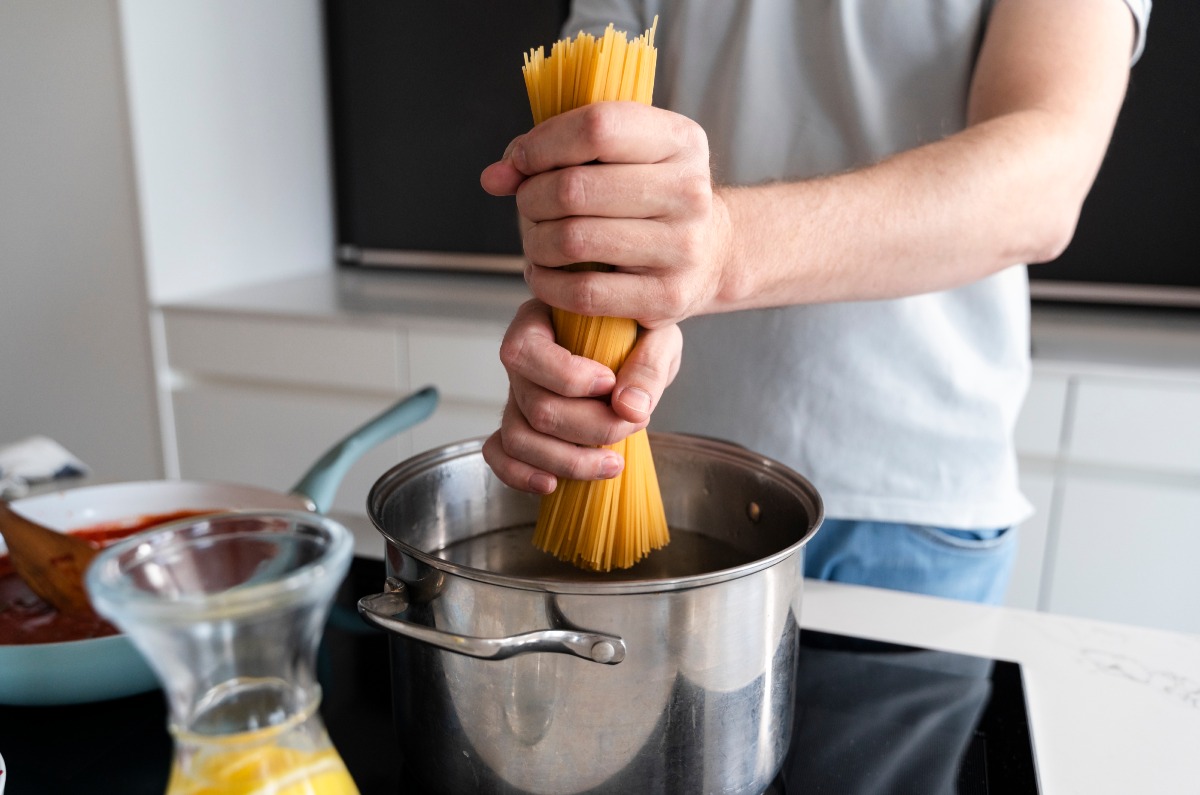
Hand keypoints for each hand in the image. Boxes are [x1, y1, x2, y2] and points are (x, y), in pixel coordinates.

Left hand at [480, 102, 732, 329]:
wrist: (711, 252)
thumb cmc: (649, 196)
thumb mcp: (621, 155)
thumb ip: (556, 151)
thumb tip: (496, 176)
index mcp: (681, 141)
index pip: (597, 128)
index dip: (542, 144)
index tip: (521, 161)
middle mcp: (689, 192)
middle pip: (575, 188)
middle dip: (531, 198)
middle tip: (528, 206)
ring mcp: (681, 248)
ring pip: (573, 240)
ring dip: (535, 241)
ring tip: (536, 240)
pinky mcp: (667, 297)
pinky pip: (583, 292)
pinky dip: (547, 283)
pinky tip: (545, 274)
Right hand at [481, 299, 682, 493]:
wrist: (639, 350)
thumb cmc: (641, 333)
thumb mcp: (657, 335)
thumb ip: (648, 365)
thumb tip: (629, 407)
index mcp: (540, 321)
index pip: (527, 351)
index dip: (567, 376)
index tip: (610, 382)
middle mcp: (523, 360)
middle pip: (534, 405)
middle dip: (588, 427)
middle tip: (632, 424)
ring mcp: (518, 395)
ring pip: (519, 437)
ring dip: (567, 460)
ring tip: (612, 463)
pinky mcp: (521, 426)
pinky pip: (501, 454)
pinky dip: (521, 475)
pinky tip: (552, 484)